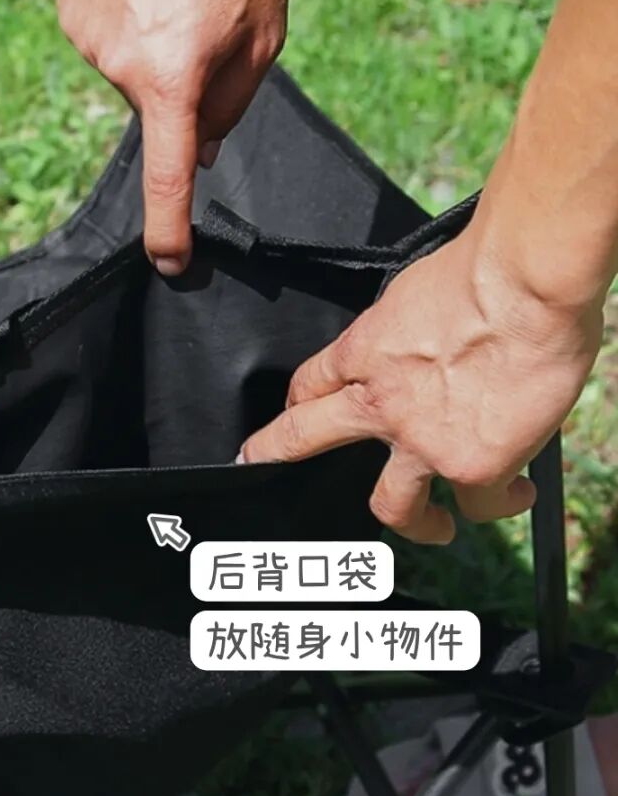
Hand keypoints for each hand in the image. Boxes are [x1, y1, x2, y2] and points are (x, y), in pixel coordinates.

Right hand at [57, 0, 287, 273]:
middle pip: (158, 109)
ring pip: (130, 73)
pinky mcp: (69, 9)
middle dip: (183, 87)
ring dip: (156, 49)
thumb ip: (232, 101)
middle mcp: (119, 67)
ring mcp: (86, 37)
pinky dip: (128, 23)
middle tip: (206, 22)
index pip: (167, 178)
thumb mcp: (262, 28)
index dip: (169, 228)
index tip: (172, 264)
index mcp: (172, 79)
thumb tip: (202, 147)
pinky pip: (105, 39)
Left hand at [238, 221, 604, 543]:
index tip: (285, 417)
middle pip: (303, 440)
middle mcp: (381, 406)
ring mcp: (422, 445)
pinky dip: (503, 501)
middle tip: (269, 467)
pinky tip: (516, 492)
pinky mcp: (474, 468)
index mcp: (363, 353)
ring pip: (395, 508)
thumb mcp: (413, 292)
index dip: (296, 403)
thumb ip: (405, 329)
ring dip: (418, 524)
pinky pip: (482, 504)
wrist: (526, 281)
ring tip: (436, 527)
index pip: (309, 384)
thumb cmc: (483, 269)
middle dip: (277, 454)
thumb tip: (421, 339)